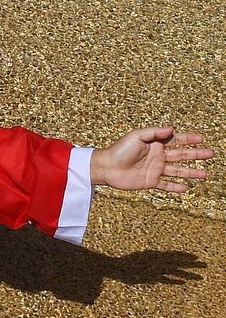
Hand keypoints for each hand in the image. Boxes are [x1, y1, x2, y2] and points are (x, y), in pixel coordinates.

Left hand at [91, 127, 214, 192]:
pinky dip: (176, 187)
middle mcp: (157, 156)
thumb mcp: (136, 136)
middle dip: (196, 154)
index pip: (176, 140)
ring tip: (205, 174)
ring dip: (191, 172)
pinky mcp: (150, 181)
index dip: (189, 139)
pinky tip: (187, 188)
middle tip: (211, 153)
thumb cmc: (119, 149)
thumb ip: (154, 132)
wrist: (106, 167)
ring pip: (177, 171)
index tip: (201, 138)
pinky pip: (166, 185)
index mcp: (155, 144)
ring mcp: (155, 169)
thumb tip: (172, 128)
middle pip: (181, 155)